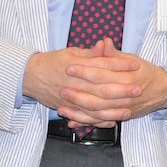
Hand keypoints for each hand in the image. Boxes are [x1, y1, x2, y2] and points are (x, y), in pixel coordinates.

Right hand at [23, 39, 159, 126]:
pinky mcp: (66, 108)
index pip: (102, 65)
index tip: (136, 65)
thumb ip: (90, 53)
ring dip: (112, 109)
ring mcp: (69, 98)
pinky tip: (112, 121)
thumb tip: (105, 45)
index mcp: (76, 65)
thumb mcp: (71, 52)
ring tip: (128, 110)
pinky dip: (98, 121)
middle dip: (121, 89)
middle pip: (100, 87)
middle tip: (138, 89)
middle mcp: (73, 82)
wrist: (29, 75)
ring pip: (93, 106)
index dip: (120, 65)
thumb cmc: (52, 62)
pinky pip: (84, 117)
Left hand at [59, 39, 166, 124]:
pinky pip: (101, 122)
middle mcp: (126, 94)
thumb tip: (104, 42)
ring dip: (79, 109)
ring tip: (63, 105)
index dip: (85, 70)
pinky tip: (72, 120)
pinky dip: (86, 122)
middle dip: (78, 92)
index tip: (70, 67)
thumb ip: (115, 54)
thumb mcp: (133, 60)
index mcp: (128, 77)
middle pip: (99, 94)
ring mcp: (123, 108)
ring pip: (98, 112)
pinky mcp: (121, 117)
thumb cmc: (146, 74)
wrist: (163, 91)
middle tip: (62, 87)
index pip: (103, 74)